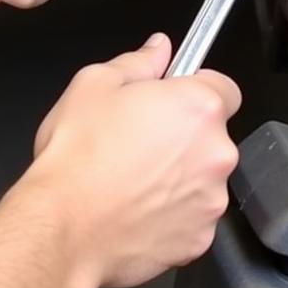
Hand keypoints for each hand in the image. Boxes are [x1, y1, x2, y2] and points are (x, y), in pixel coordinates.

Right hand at [14, 34, 241, 287]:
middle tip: (140, 145)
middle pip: (213, 138)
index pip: (225, 88)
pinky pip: (193, 219)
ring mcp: (213, 200)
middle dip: (186, 139)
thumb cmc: (77, 155)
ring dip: (180, 179)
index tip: (173, 103)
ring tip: (134, 183)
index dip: (197, 92)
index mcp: (200, 108)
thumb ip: (138, 62)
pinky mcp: (200, 240)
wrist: (63, 227)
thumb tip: (159, 48)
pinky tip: (137, 212)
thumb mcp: (94, 85)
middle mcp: (218, 153)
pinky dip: (173, 216)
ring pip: (204, 181)